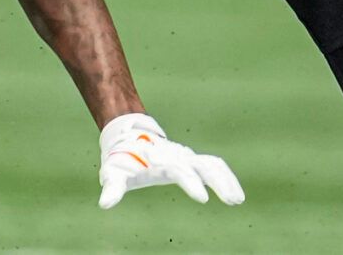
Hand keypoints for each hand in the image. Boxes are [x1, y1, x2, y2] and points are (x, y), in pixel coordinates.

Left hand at [96, 113, 243, 209]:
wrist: (128, 137)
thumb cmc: (122, 160)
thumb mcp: (114, 174)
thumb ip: (113, 188)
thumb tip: (104, 204)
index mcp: (161, 161)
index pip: (180, 170)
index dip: (191, 183)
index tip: (202, 197)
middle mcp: (177, 156)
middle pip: (203, 165)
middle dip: (219, 181)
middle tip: (232, 200)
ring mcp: (186, 157)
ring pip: (212, 164)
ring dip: (226, 180)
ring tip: (238, 199)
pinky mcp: (191, 161)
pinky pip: (213, 166)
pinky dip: (225, 177)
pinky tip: (235, 194)